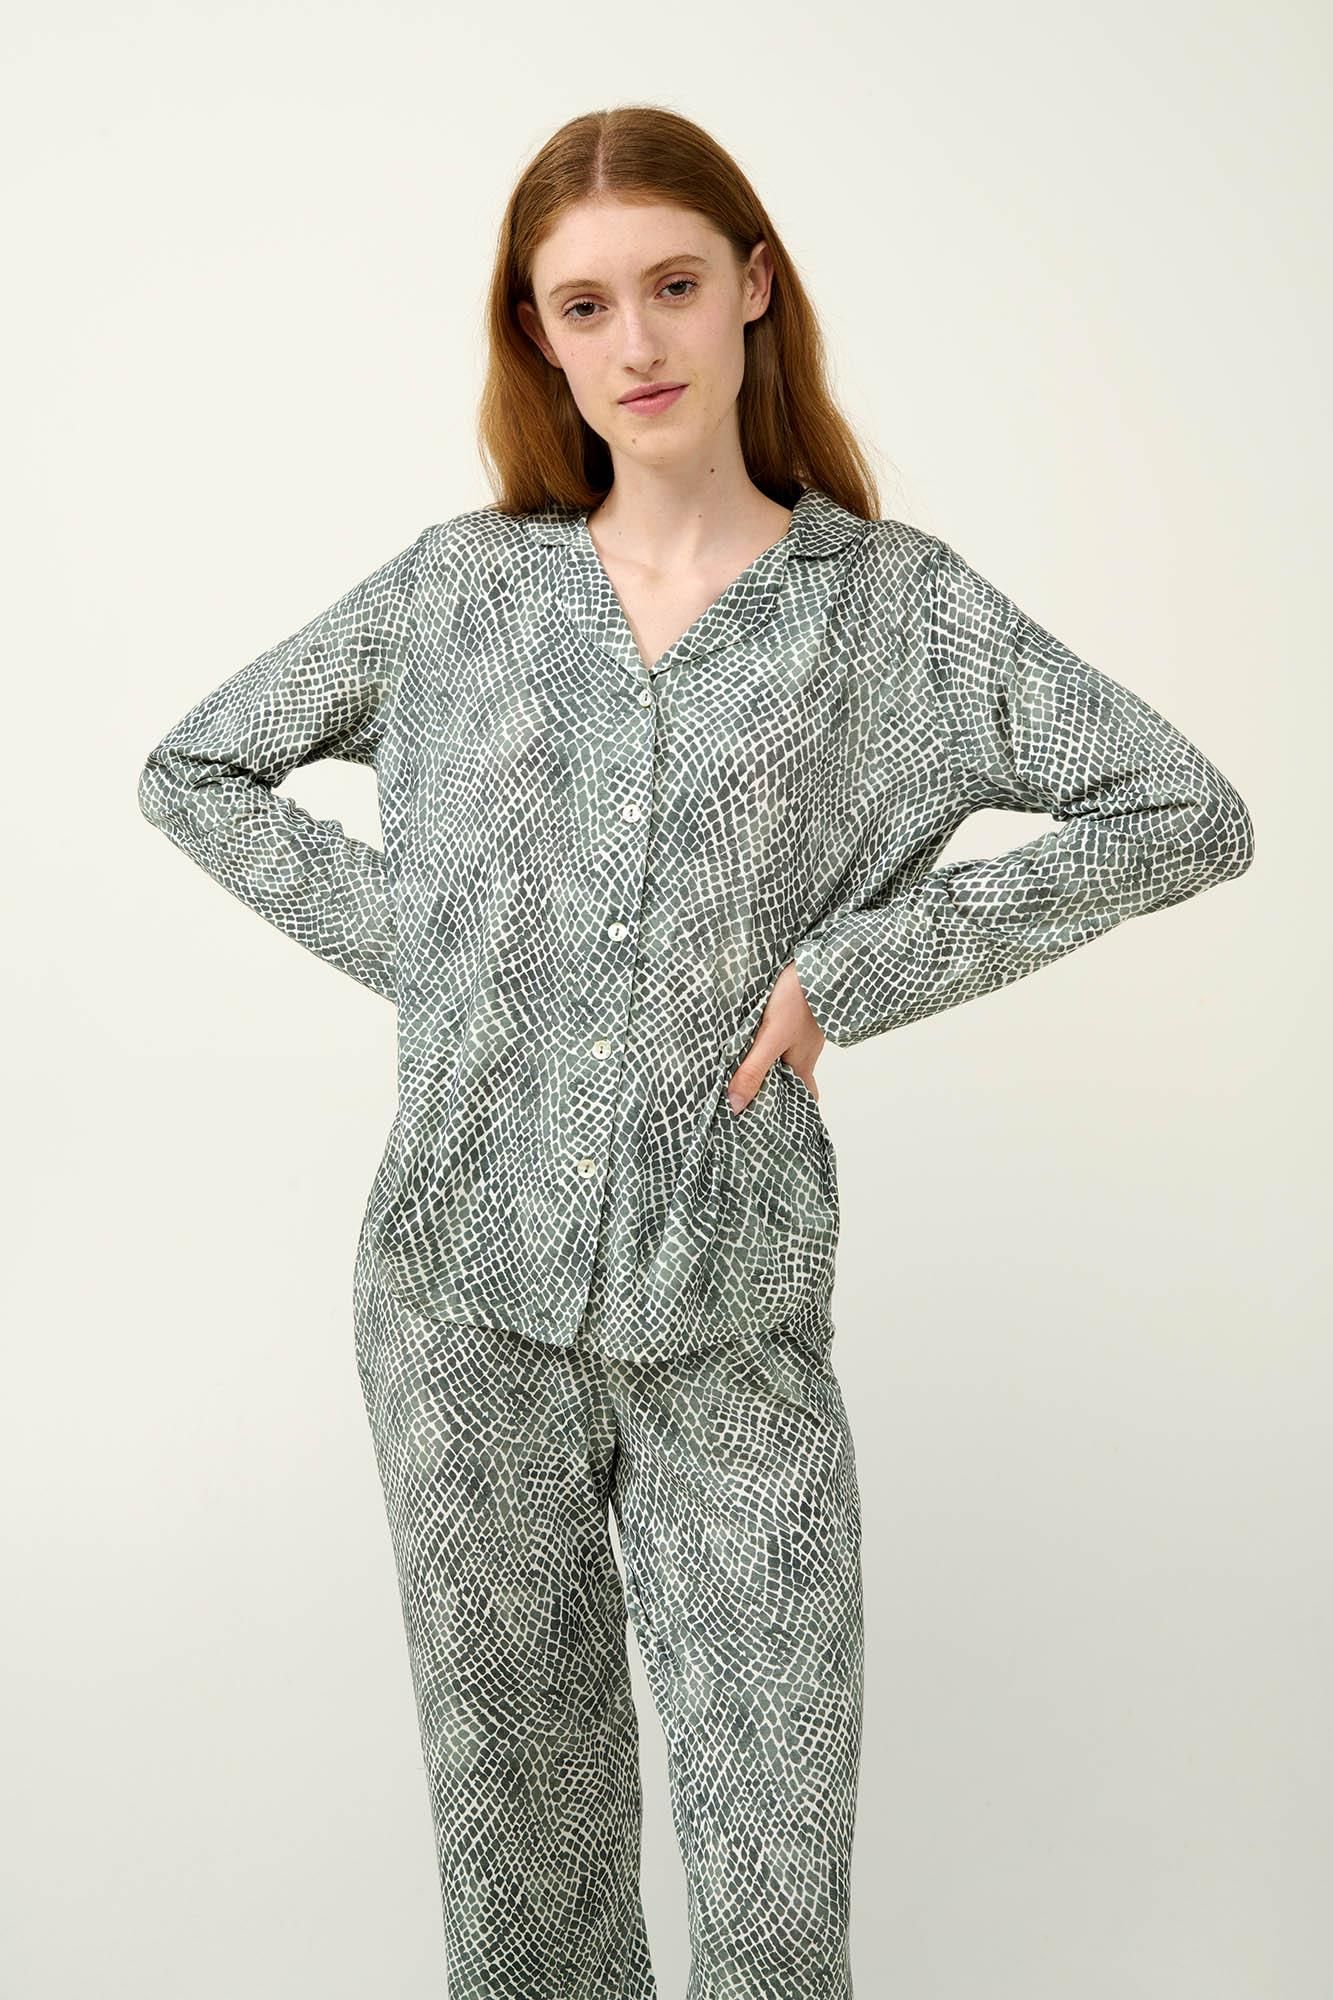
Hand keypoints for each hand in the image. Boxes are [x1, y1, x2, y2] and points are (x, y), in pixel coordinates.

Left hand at [725, 960, 824, 1112]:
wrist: (819, 959)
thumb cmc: (799, 999)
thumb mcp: (770, 1038)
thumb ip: (753, 1070)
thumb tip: (736, 1106)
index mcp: (802, 1065)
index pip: (804, 1098)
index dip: (791, 1111)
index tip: (771, 1122)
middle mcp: (805, 1051)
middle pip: (790, 1077)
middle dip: (772, 1087)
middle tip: (745, 1096)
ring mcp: (802, 1031)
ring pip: (784, 1054)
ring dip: (765, 1061)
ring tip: (738, 1067)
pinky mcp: (796, 1013)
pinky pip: (781, 1034)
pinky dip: (766, 1040)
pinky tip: (750, 1034)